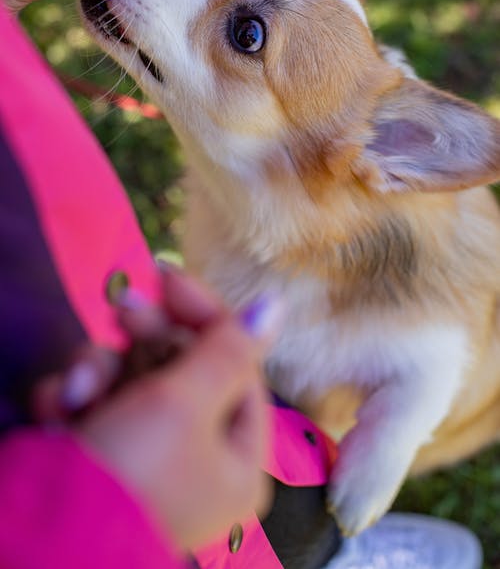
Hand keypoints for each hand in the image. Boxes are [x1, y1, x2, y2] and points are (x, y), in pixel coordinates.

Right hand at [33, 266, 273, 550]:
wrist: (40, 538)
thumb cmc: (131, 468)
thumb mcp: (184, 401)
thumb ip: (227, 347)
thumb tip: (275, 305)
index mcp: (238, 458)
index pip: (237, 365)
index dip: (206, 316)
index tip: (167, 277)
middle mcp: (200, 462)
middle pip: (184, 371)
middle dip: (146, 339)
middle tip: (121, 308)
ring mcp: (152, 462)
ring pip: (136, 382)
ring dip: (102, 371)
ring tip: (78, 388)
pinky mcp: (105, 461)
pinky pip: (102, 409)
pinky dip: (79, 400)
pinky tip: (59, 406)